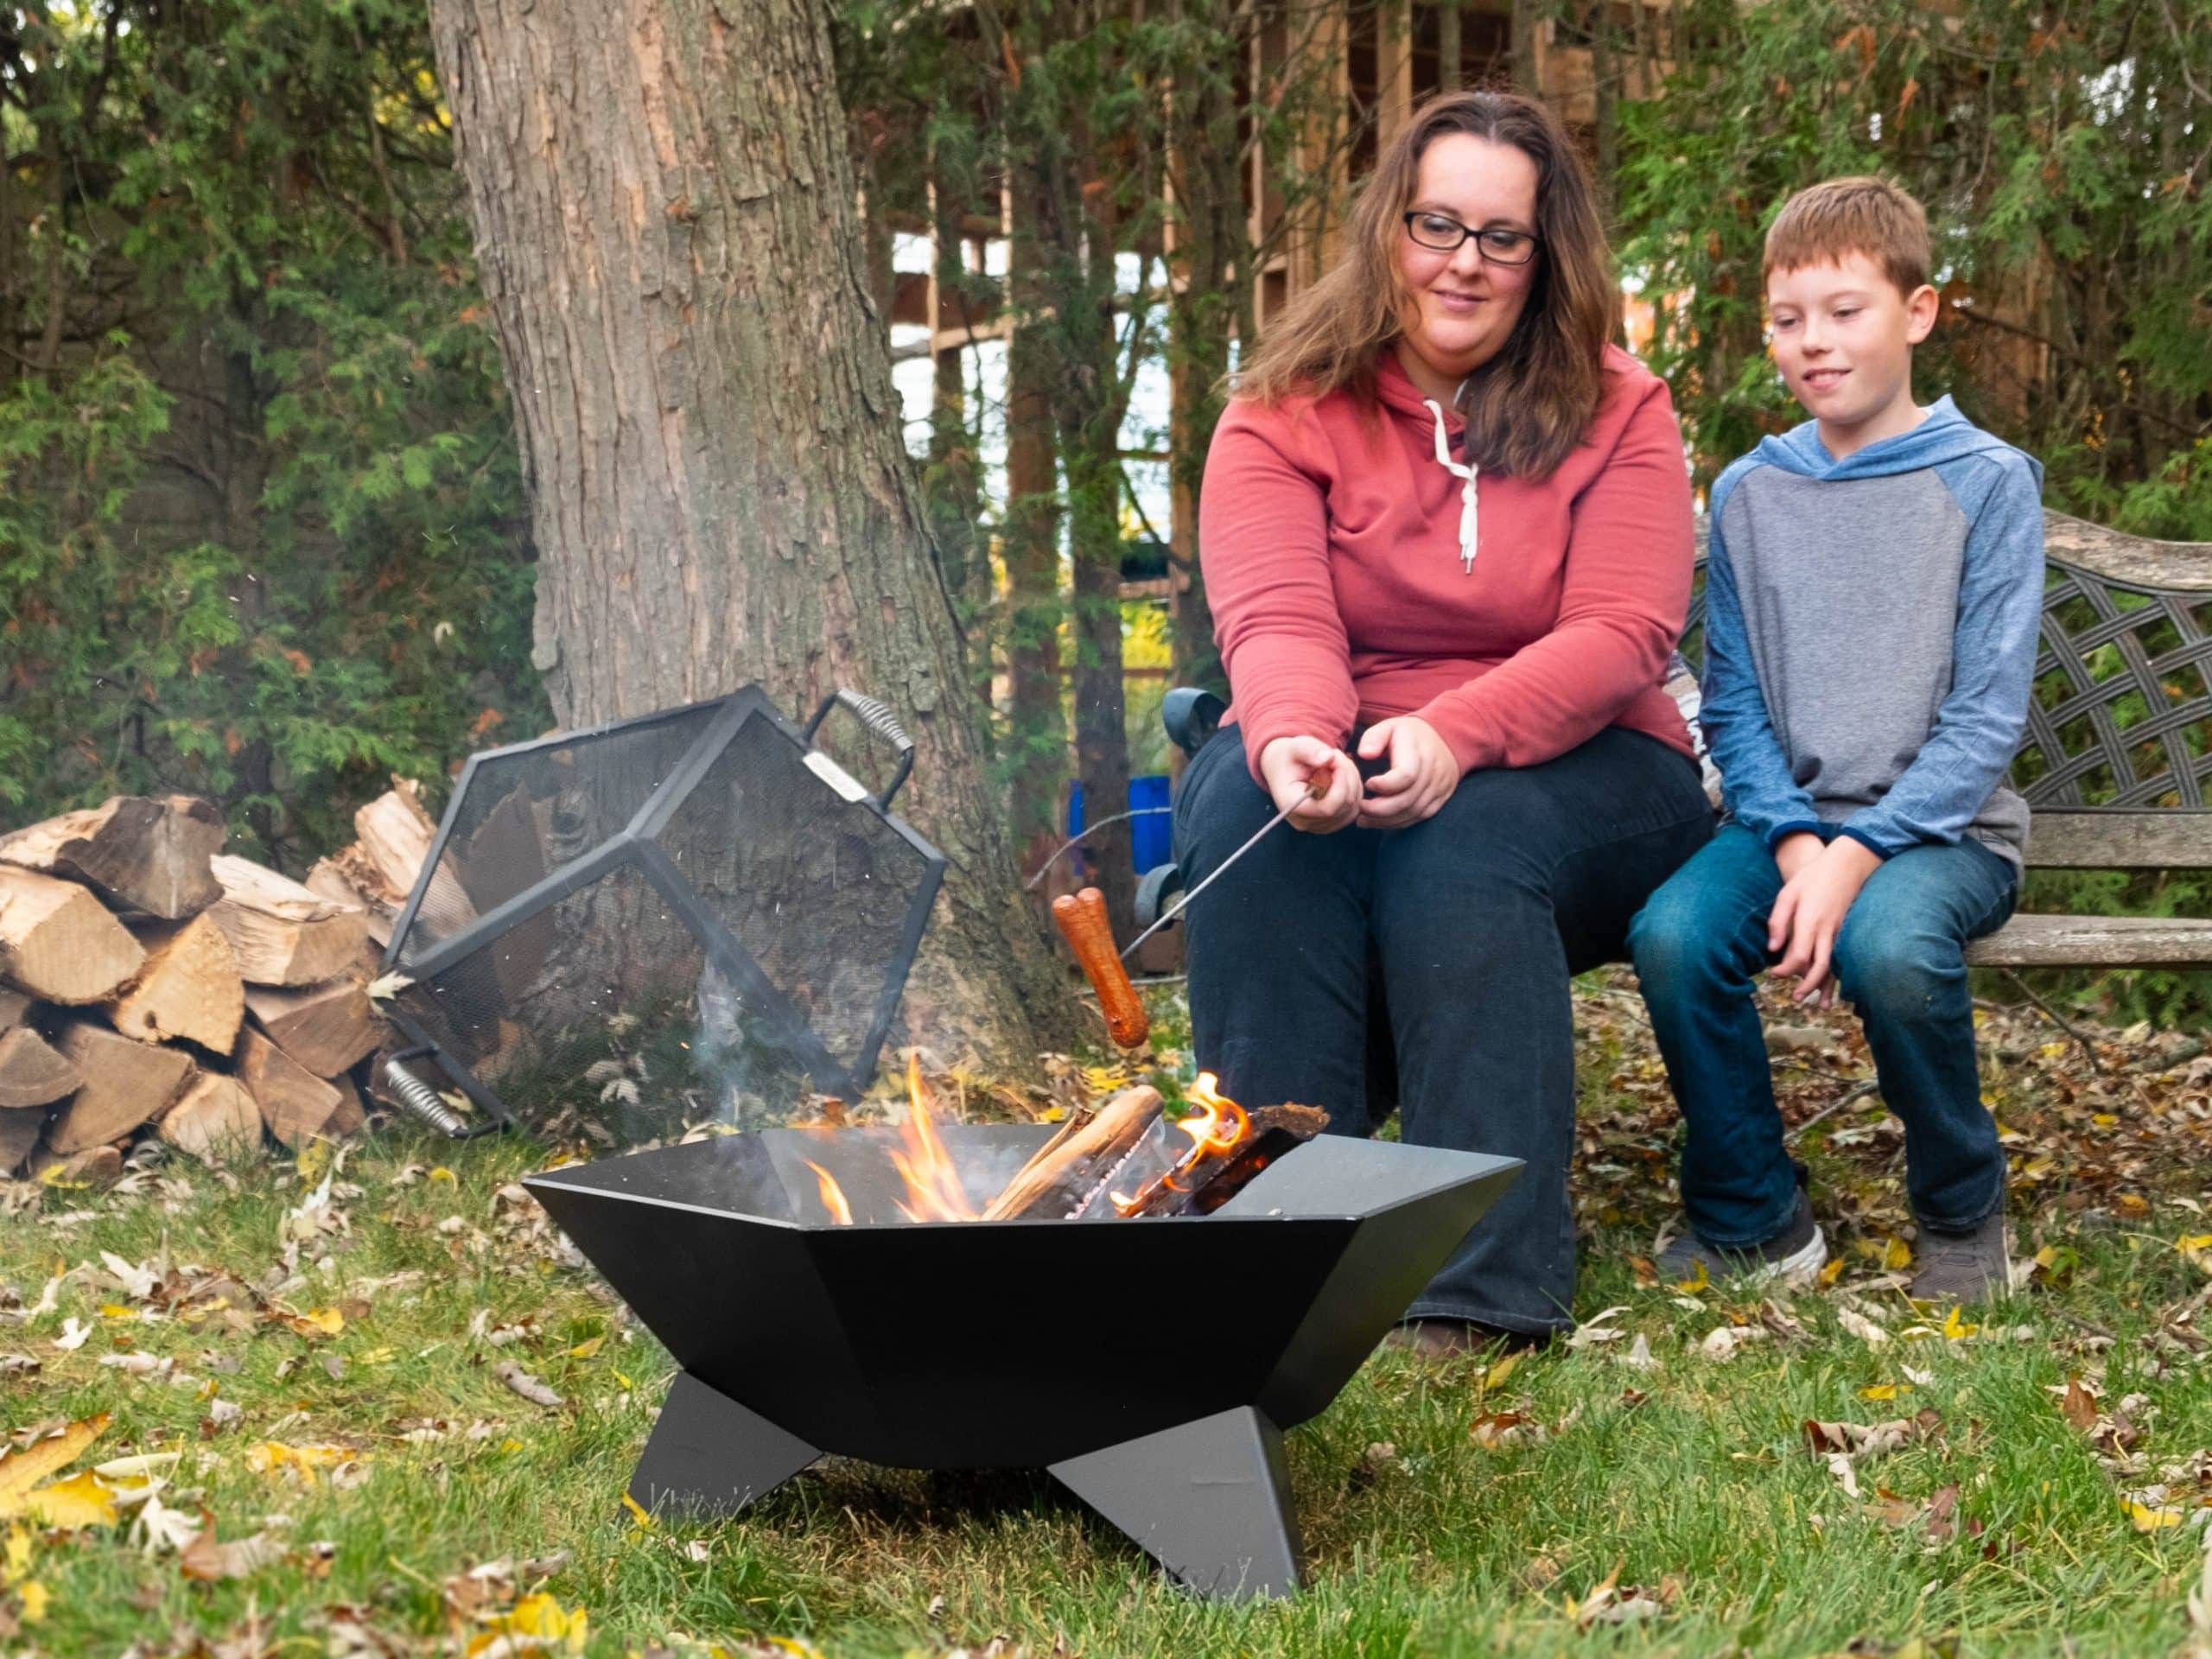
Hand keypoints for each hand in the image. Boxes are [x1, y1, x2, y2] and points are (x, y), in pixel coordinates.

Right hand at [1257, 736, 1359, 832]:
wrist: (1283, 767)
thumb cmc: (1289, 757)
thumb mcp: (1295, 746)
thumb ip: (1310, 750)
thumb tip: (1328, 758)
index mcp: (1291, 805)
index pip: (1327, 808)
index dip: (1340, 785)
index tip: (1337, 761)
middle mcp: (1303, 821)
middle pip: (1343, 806)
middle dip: (1347, 777)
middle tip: (1335, 757)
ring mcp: (1318, 826)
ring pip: (1352, 807)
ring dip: (1352, 781)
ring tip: (1336, 764)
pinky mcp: (1330, 824)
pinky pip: (1353, 809)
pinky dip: (1354, 789)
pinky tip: (1341, 775)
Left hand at [1354, 716, 1458, 828]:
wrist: (1445, 739)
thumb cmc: (1407, 735)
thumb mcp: (1389, 727)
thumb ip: (1373, 738)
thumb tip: (1364, 754)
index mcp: (1419, 751)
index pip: (1406, 775)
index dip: (1384, 785)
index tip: (1367, 783)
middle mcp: (1434, 771)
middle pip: (1407, 799)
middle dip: (1378, 809)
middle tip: (1359, 807)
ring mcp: (1440, 786)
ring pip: (1413, 812)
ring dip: (1385, 820)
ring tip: (1363, 819)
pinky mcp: (1441, 798)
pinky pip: (1420, 816)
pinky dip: (1398, 822)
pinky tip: (1380, 821)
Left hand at [1766, 837, 1881, 1006]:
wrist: (1847, 864)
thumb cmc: (1812, 878)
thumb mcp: (1788, 893)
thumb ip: (1778, 921)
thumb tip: (1772, 949)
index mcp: (1810, 921)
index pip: (1799, 955)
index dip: (1787, 969)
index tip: (1773, 975)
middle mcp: (1827, 930)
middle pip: (1820, 966)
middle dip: (1808, 986)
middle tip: (1796, 1000)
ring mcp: (1840, 932)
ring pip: (1834, 966)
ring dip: (1828, 987)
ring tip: (1821, 1007)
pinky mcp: (1846, 932)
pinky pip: (1842, 958)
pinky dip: (1839, 976)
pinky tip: (1836, 989)